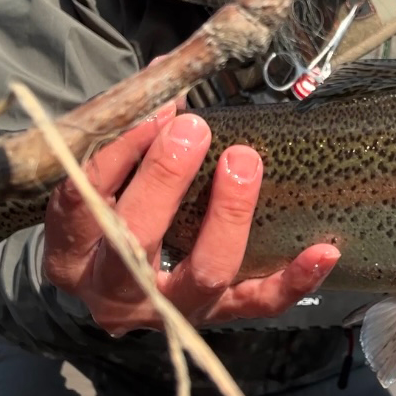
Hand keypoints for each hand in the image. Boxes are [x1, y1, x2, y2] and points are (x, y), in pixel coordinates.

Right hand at [41, 100, 340, 334]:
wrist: (113, 282)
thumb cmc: (107, 211)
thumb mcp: (97, 176)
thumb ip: (124, 133)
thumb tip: (167, 79)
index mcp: (70, 252)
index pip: (83, 201)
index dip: (116, 153)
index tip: (150, 110)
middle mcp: (112, 292)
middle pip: (136, 241)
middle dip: (164, 180)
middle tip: (193, 129)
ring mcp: (168, 310)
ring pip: (202, 274)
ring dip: (227, 216)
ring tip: (244, 163)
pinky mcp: (216, 315)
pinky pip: (259, 303)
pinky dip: (294, 279)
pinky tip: (325, 249)